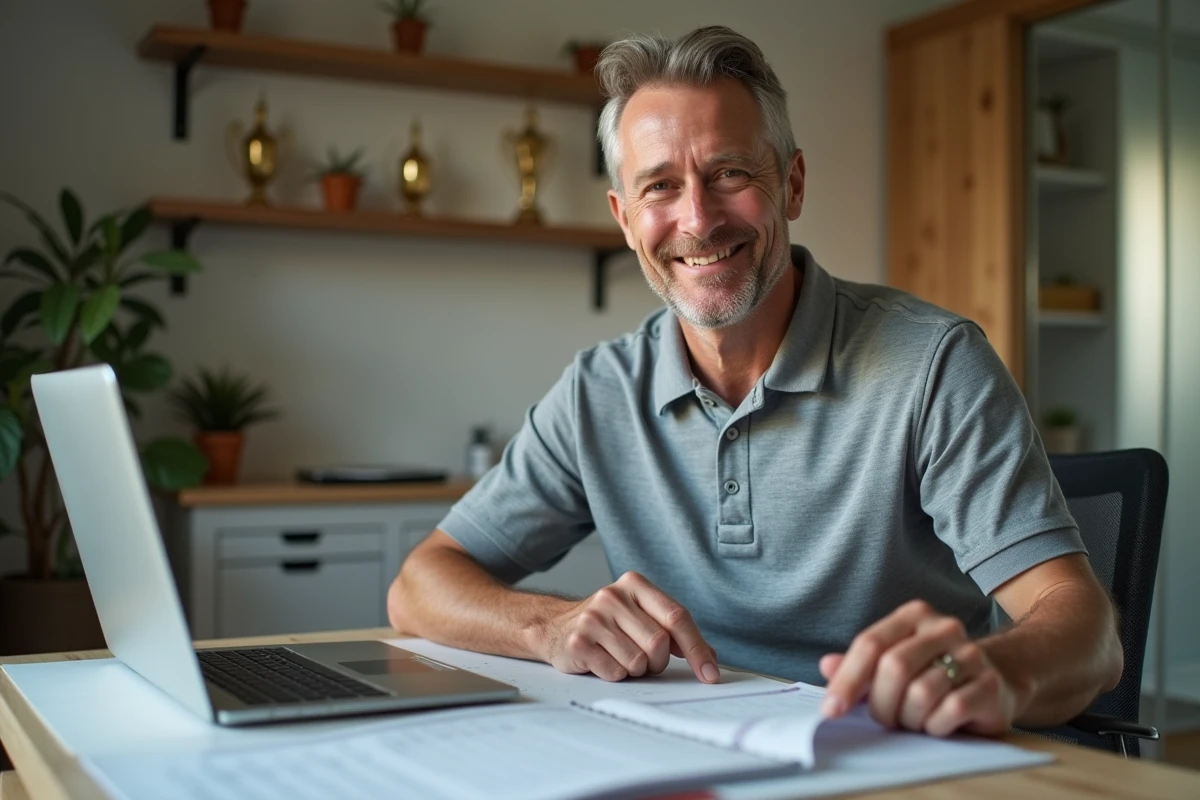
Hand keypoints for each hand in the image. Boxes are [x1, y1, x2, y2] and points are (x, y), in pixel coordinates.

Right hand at [534, 571, 719, 683]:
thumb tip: (711, 659)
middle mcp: (612, 596)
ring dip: (635, 670)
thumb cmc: (607, 625)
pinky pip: (615, 672)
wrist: (554, 628)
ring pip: (638, 661)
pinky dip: (616, 675)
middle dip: (658, 662)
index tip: (711, 673)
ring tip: (619, 657)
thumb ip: (674, 631)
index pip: (676, 616)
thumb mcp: (640, 616)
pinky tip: (603, 662)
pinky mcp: (578, 642)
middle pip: (659, 643)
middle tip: (645, 660)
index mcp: (634, 584)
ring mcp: (593, 618)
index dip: (697, 648)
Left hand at [818, 600, 1019, 736]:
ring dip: (909, 718)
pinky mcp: (990, 684)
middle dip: (881, 704)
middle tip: (884, 718)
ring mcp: (971, 654)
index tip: (831, 710)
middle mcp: (944, 628)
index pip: (870, 644)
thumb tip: (827, 666)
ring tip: (914, 719)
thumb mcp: (893, 663)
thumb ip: (859, 665)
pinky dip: (935, 726)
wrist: (997, 680)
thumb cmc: (933, 672)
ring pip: (921, 693)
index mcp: (914, 615)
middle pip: (894, 667)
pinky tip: (937, 724)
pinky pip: (951, 710)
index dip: (847, 680)